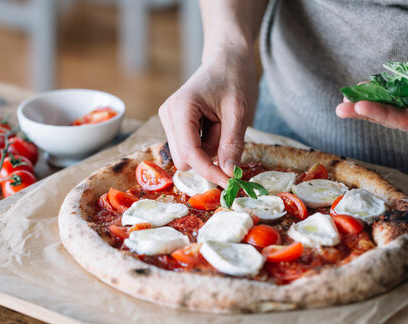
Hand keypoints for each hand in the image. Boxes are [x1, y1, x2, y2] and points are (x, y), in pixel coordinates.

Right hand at [159, 50, 257, 186]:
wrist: (227, 57)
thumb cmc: (234, 77)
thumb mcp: (239, 112)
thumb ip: (232, 144)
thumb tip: (228, 174)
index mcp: (180, 109)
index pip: (189, 154)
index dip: (209, 171)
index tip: (229, 182)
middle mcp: (168, 115)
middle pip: (185, 160)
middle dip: (209, 155)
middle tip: (227, 130)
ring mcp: (170, 120)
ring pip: (188, 156)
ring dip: (209, 149)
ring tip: (221, 122)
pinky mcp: (176, 125)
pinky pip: (191, 148)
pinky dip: (207, 143)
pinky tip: (214, 123)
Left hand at [336, 29, 407, 132]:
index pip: (406, 122)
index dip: (382, 115)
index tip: (361, 106)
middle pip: (393, 115)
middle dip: (366, 111)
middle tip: (341, 108)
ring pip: (392, 103)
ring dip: (369, 101)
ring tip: (344, 100)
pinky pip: (397, 89)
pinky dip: (380, 88)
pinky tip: (362, 87)